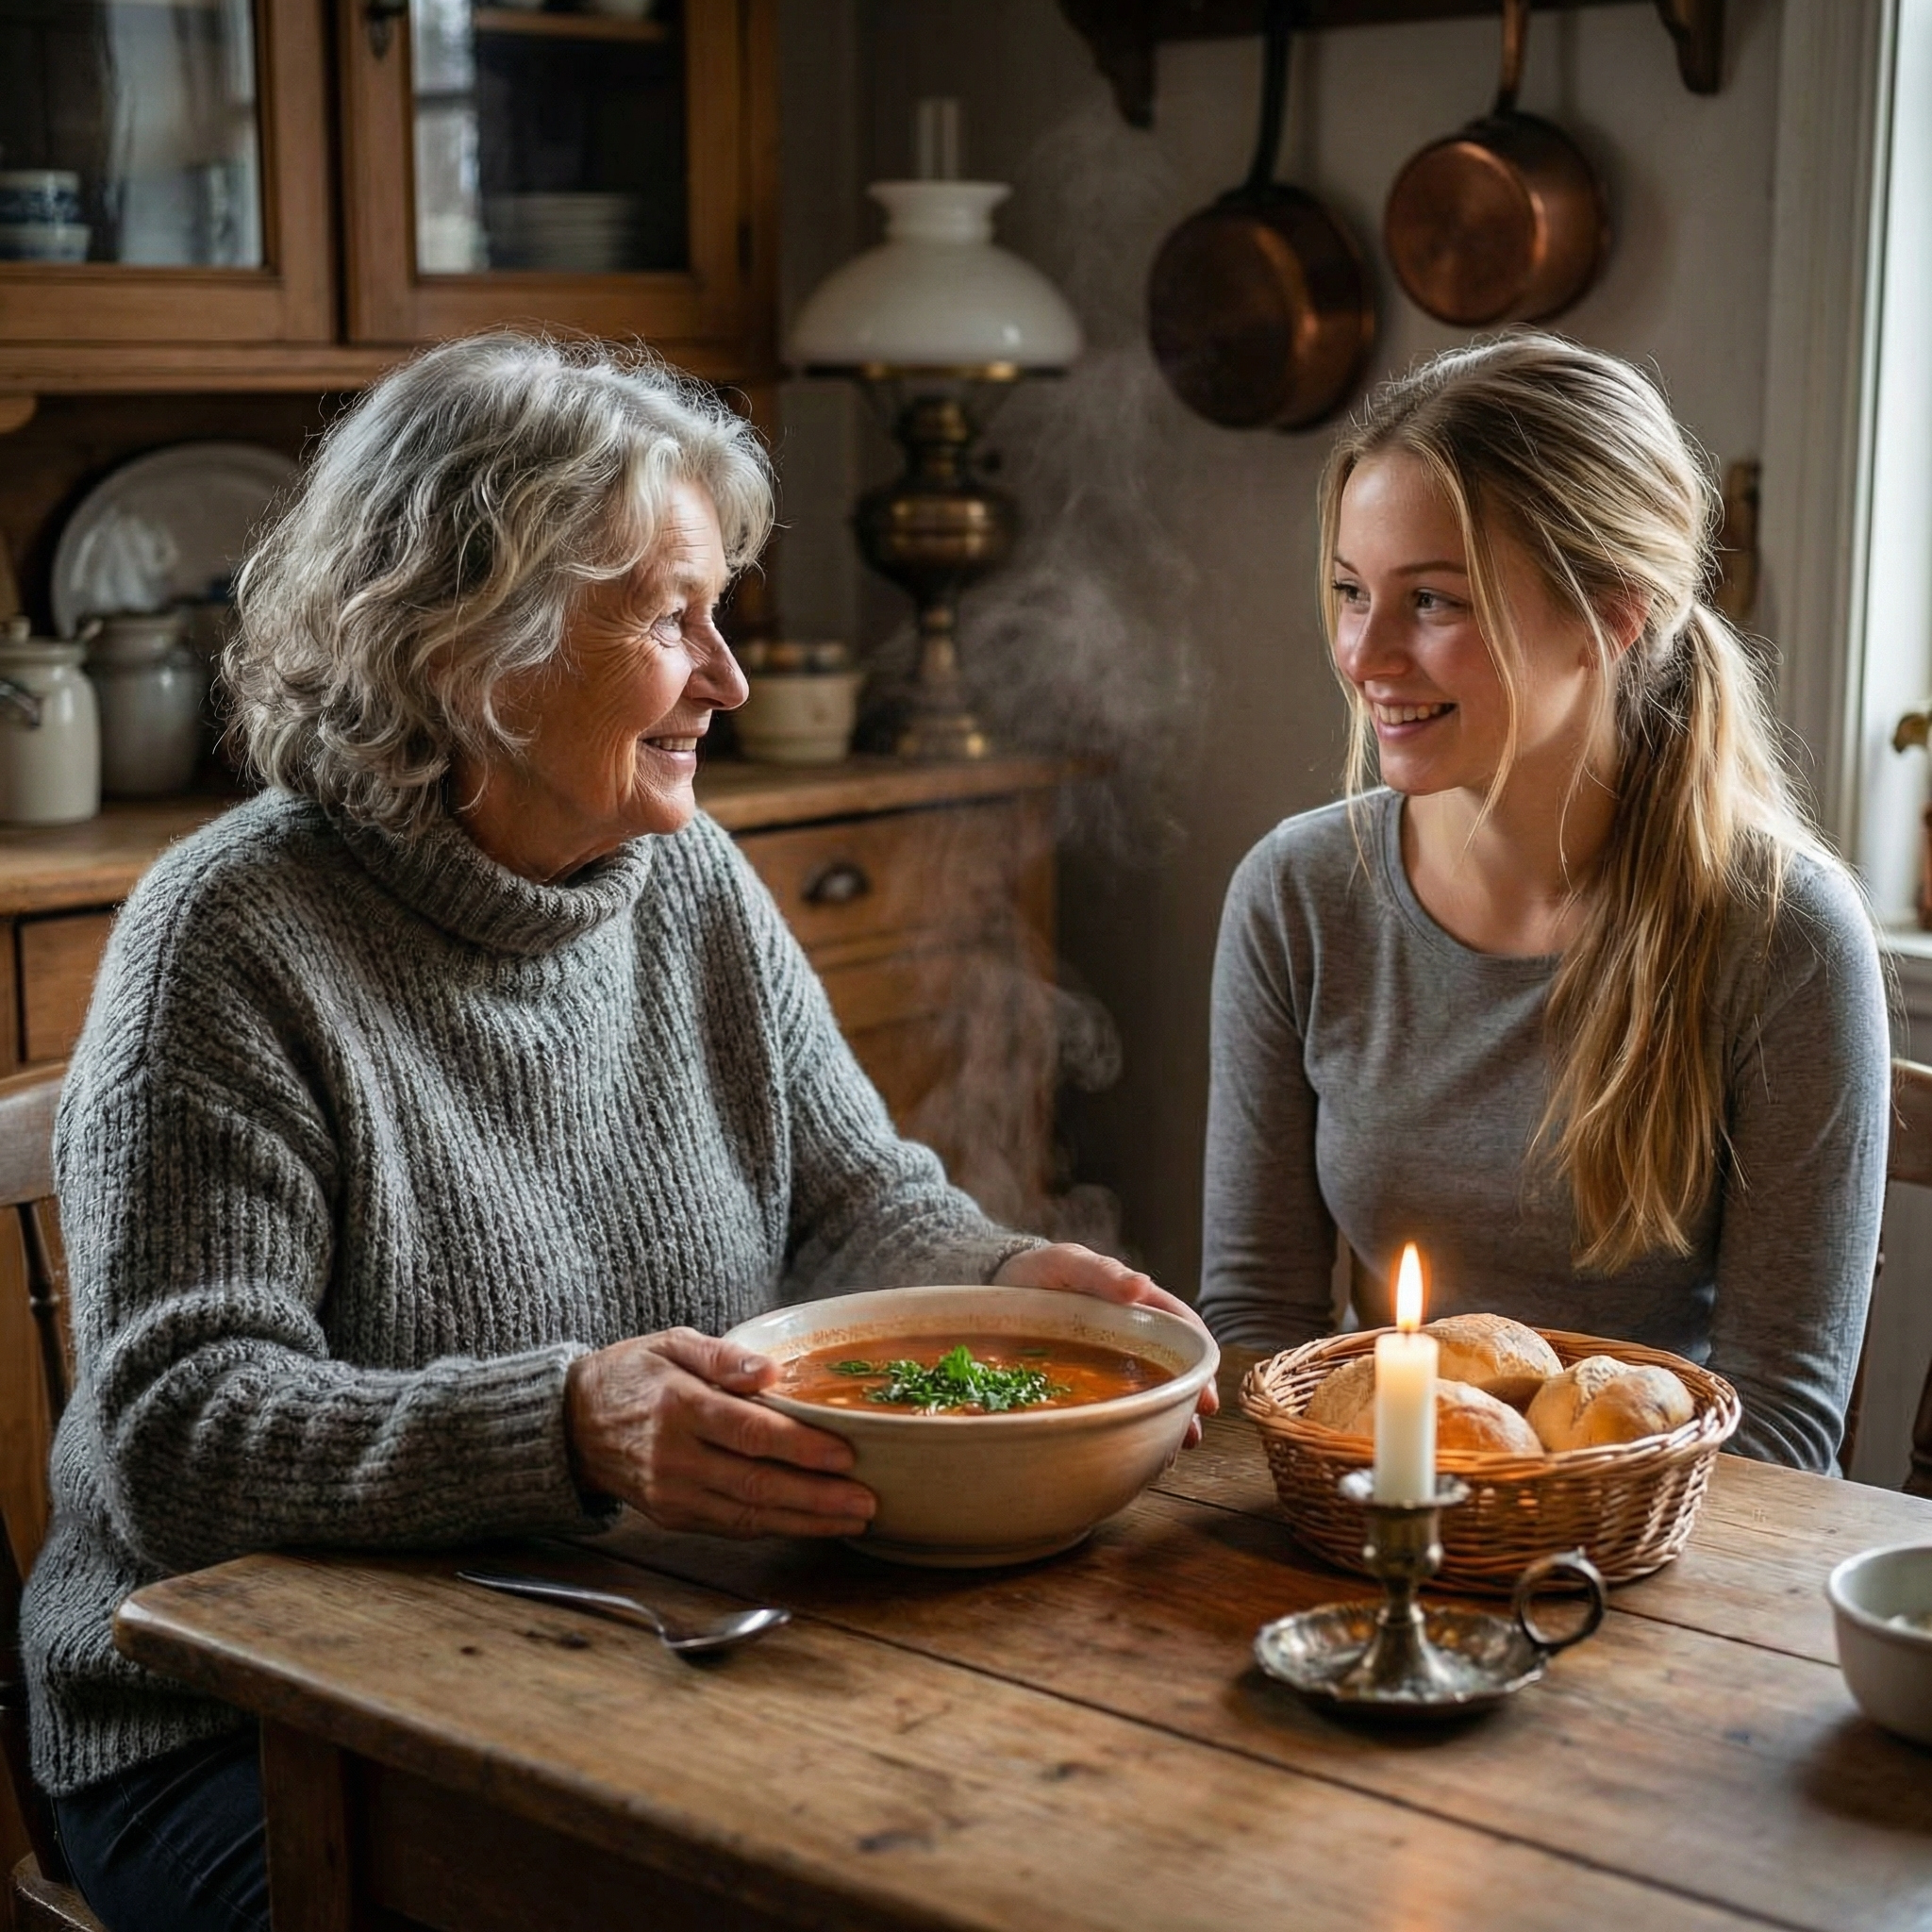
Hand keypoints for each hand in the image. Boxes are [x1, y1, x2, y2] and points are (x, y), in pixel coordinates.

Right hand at [564, 1328, 874, 1538]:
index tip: (846, 1454)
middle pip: (756, 1482)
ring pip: (748, 1513)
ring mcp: (672, 1493)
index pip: (750, 1432)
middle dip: (817, 1497)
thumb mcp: (673, 1343)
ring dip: (805, 1521)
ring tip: (853, 1520)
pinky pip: (731, 1525)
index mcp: (679, 1405)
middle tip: (867, 1501)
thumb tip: (771, 1370)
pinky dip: (774, 1527)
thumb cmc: (634, 1374)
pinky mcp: (672, 1516)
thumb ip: (723, 1355)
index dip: (801, 1447)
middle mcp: (675, 1456)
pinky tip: (810, 1524)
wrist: (573, 1423)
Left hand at [991, 1242, 1219, 1443]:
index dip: (1200, 1360)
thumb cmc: (1040, 1270)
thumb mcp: (1068, 1263)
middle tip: (1194, 1430)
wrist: (998, 1285)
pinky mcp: (1089, 1380)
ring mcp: (1112, 1359)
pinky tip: (1135, 1445)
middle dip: (1189, 1398)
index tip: (1206, 1392)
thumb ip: (1102, 1273)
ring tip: (1174, 1447)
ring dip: (1167, 1416)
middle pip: (1174, 1367)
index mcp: (1137, 1304)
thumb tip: (1141, 1287)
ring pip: (1150, 1389)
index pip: (1182, 1330)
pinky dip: (1132, 1423)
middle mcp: (1132, 1334)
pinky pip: (1117, 1403)